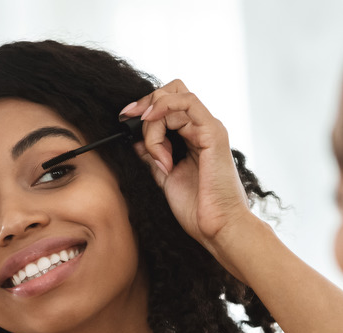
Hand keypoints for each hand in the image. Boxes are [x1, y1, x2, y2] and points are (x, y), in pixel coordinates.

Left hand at [120, 80, 254, 250]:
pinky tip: (155, 126)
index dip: (145, 107)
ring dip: (154, 125)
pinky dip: (164, 108)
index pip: (169, 105)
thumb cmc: (198, 210)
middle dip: (145, 105)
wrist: (217, 228)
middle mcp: (203, 130)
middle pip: (170, 94)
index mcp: (194, 139)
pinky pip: (187, 102)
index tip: (124, 119)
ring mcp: (209, 129)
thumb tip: (136, 142)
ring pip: (172, 100)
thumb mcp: (167, 178)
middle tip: (129, 122)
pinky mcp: (213, 133)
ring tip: (158, 157)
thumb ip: (154, 157)